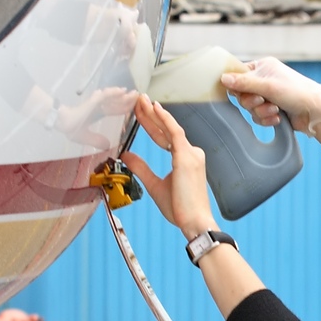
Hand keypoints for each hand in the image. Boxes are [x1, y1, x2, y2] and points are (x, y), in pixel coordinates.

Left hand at [121, 95, 216, 237]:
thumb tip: (126, 155)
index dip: (152, 124)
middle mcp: (191, 153)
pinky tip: (155, 109)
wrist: (194, 221)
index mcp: (185, 159)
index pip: (164, 136)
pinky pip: (174, 133)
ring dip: (154, 113)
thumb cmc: (180, 209)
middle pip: (166, 129)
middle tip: (139, 99)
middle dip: (151, 114)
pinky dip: (164, 120)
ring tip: (142, 100)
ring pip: (169, 128)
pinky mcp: (187, 157)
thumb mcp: (154, 185)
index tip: (141, 113)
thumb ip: (141, 168)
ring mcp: (191, 154)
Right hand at [220, 58, 320, 135]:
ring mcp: (268, 95)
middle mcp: (264, 79)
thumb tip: (222, 78)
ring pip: (250, 108)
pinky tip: (278, 118)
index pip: (238, 74)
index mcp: (263, 67)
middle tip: (263, 101)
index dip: (237, 86)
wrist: (315, 112)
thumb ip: (244, 83)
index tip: (239, 93)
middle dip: (252, 102)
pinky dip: (267, 119)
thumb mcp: (268, 86)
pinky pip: (258, 117)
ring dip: (262, 112)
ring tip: (275, 110)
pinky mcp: (272, 109)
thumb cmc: (296, 92)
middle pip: (242, 94)